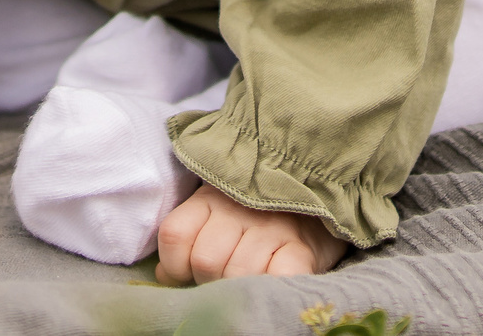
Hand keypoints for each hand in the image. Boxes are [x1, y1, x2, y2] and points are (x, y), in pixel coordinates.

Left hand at [155, 184, 345, 283]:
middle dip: (210, 278)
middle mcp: (239, 210)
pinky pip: (277, 277)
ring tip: (251, 276)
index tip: (187, 271)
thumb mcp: (216, 215)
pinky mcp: (301, 248)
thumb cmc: (259, 214)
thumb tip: (164, 276)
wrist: (318, 199)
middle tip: (226, 275)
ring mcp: (272, 228)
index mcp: (211, 198)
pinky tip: (273, 277)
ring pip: (238, 273)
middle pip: (205, 260)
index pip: (175, 234)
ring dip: (240, 285)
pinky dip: (271, 284)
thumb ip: (188, 239)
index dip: (176, 263)